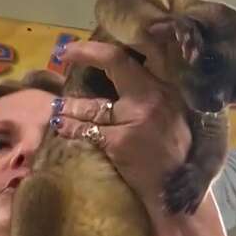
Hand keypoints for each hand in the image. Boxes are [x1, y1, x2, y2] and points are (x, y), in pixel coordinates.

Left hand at [49, 41, 191, 214]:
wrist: (177, 193)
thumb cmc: (177, 158)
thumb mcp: (177, 118)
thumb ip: (157, 97)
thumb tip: (126, 80)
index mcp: (168, 89)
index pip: (142, 54)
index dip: (115, 43)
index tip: (92, 42)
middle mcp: (153, 97)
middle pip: (115, 62)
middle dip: (86, 53)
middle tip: (63, 53)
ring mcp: (136, 118)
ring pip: (93, 104)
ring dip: (70, 105)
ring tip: (57, 107)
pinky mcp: (121, 141)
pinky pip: (87, 130)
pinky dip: (70, 128)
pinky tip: (61, 127)